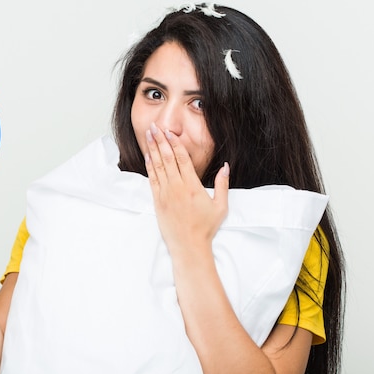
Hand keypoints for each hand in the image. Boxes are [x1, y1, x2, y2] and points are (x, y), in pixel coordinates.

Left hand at [144, 122, 229, 255]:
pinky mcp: (157, 202)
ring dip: (152, 149)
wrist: (189, 246)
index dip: (174, 143)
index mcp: (192, 186)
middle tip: (154, 127)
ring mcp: (165, 194)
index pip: (182, 158)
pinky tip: (148, 156)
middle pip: (167, 158)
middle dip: (160, 141)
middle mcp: (177, 187)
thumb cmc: (206, 228)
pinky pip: (152, 180)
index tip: (169, 132)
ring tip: (148, 135)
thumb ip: (222, 184)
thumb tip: (226, 166)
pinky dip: (149, 166)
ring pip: (157, 166)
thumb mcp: (221, 206)